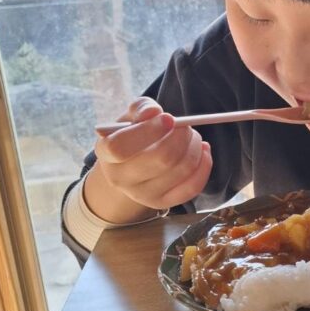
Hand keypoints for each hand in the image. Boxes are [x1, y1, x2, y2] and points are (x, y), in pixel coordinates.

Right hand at [90, 97, 212, 214]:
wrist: (130, 167)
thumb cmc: (132, 135)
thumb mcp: (130, 117)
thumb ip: (141, 108)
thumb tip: (153, 112)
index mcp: (106, 154)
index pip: (120, 147)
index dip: (148, 130)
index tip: (168, 118)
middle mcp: (120, 178)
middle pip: (161, 159)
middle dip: (182, 137)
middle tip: (186, 126)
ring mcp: (141, 195)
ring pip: (182, 170)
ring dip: (194, 147)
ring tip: (192, 136)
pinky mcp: (162, 202)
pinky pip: (192, 187)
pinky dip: (204, 165)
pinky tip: (203, 151)